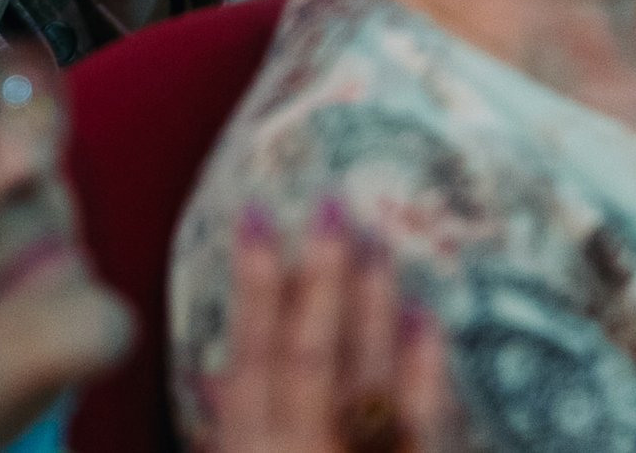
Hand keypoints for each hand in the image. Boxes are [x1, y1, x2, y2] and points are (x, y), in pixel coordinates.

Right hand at [212, 206, 451, 452]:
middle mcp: (303, 444)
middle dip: (319, 277)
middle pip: (310, 353)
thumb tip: (208, 374)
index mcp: (251, 443)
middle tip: (331, 207)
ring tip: (378, 238)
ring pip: (366, 374)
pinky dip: (425, 367)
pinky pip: (420, 418)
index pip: (251, 351)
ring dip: (373, 304)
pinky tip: (427, 314)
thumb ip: (224, 427)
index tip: (255, 215)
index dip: (253, 282)